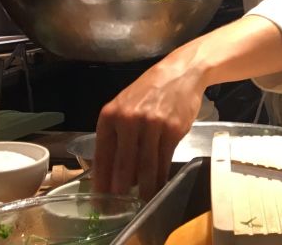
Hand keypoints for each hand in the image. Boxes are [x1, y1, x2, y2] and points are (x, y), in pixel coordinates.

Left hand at [92, 56, 204, 199]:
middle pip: (123, 164)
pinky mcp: (172, 130)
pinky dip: (161, 176)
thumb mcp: (125, 106)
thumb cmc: (150, 92)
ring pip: (145, 165)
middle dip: (120, 190)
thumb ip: (117, 134)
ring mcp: (152, 125)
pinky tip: (159, 185)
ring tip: (141, 202)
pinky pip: (164, 160)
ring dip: (144, 188)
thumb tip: (115, 170)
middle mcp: (129, 120)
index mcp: (111, 115)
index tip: (100, 198)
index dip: (102, 180)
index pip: (103, 155)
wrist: (181, 73)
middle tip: (118, 208)